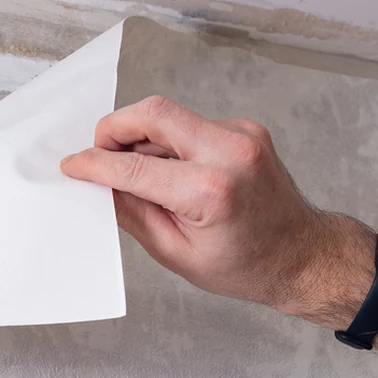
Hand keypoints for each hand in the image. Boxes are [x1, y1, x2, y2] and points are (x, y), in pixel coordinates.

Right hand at [59, 95, 362, 315]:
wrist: (304, 256)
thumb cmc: (246, 265)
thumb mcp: (176, 252)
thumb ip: (133, 213)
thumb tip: (101, 186)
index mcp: (210, 191)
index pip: (134, 166)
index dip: (95, 164)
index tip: (73, 165)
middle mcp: (230, 152)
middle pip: (153, 113)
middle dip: (114, 129)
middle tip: (98, 154)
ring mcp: (242, 135)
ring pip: (169, 116)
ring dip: (140, 138)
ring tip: (132, 171)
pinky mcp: (244, 131)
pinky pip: (189, 126)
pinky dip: (166, 143)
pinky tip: (165, 172)